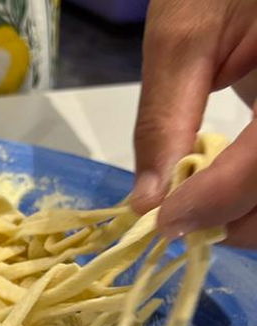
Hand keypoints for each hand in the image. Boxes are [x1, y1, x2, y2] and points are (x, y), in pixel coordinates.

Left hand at [130, 0, 256, 246]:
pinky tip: (228, 182)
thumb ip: (163, 120)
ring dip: (249, 212)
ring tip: (202, 198)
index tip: (163, 221)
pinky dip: (256, 193)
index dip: (216, 201)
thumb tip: (147, 201)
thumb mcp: (182, 37)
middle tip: (182, 215)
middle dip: (237, 218)